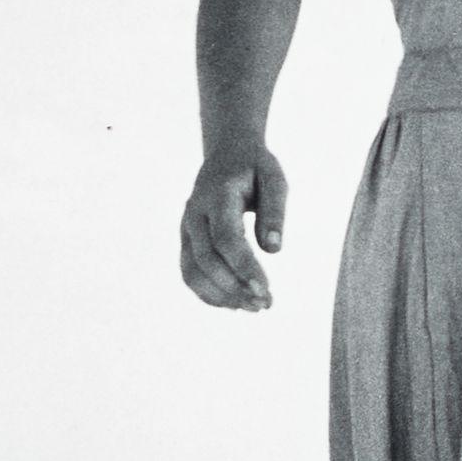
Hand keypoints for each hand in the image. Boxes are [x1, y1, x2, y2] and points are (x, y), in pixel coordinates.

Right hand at [181, 146, 287, 310]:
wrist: (226, 153)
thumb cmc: (254, 167)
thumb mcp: (274, 177)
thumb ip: (275, 211)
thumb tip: (273, 250)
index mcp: (217, 195)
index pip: (226, 238)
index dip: (243, 266)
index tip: (264, 289)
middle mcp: (195, 214)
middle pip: (206, 259)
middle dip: (234, 287)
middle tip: (265, 304)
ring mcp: (186, 229)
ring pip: (193, 271)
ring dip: (221, 296)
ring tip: (254, 307)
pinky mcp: (186, 241)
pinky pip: (190, 273)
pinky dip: (209, 293)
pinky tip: (235, 303)